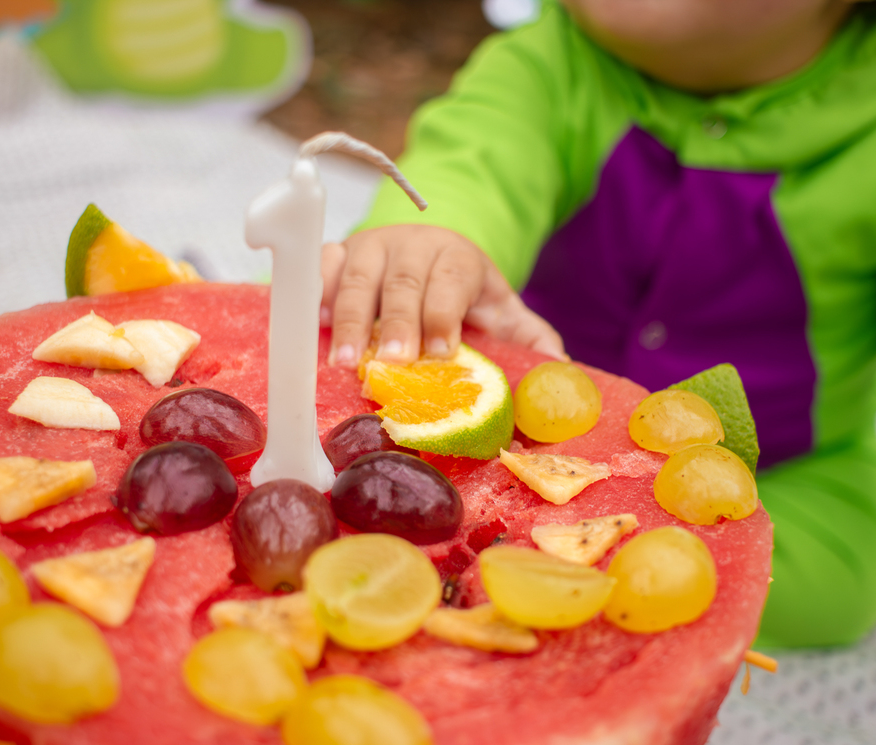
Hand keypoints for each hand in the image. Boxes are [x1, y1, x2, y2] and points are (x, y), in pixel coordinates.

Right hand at [320, 224, 565, 366]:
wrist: (427, 249)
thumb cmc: (463, 290)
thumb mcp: (500, 309)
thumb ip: (529, 336)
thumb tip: (560, 369)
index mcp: (457, 256)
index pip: (451, 280)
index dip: (444, 313)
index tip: (440, 350)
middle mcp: (413, 244)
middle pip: (403, 281)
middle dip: (397, 322)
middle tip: (393, 362)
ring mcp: (372, 246)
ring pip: (358, 277)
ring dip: (351, 320)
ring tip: (345, 360)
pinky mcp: (340, 253)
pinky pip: (324, 267)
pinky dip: (317, 293)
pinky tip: (315, 326)